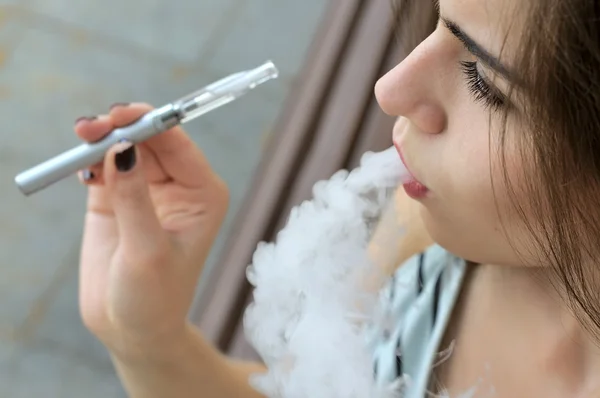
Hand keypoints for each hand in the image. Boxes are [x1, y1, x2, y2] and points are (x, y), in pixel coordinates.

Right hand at [75, 103, 227, 358]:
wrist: (132, 328)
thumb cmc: (154, 296)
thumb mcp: (146, 250)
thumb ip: (134, 198)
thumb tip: (123, 146)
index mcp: (202, 193)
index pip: (178, 144)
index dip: (150, 123)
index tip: (120, 116)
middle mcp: (179, 185)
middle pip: (151, 138)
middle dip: (121, 127)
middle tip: (89, 127)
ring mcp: (147, 189)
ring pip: (126, 146)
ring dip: (103, 138)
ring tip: (81, 135)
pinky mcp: (118, 197)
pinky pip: (104, 165)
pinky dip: (91, 160)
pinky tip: (82, 168)